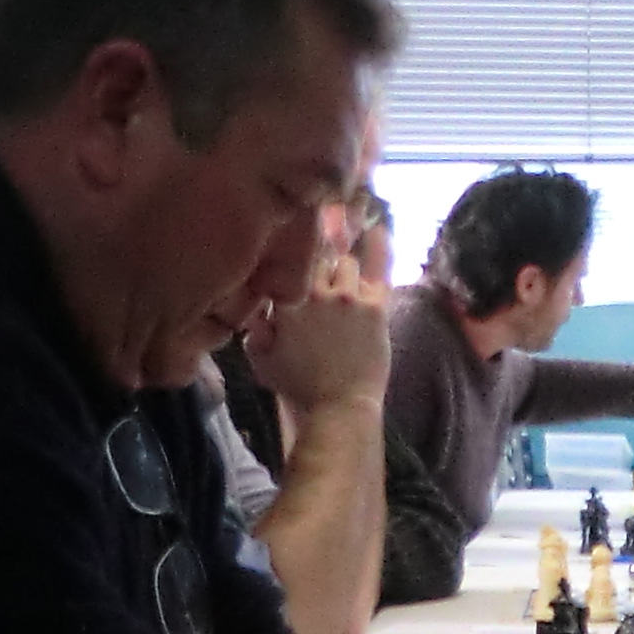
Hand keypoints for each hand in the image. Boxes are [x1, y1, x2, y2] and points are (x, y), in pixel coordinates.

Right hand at [244, 250, 389, 411]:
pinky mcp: (376, 306)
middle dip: (320, 269)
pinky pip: (379, 268)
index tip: (300, 270)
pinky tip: (378, 228)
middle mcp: (316, 292)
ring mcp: (349, 297)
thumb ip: (254, 331)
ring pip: (347, 264)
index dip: (296, 266)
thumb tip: (255, 311)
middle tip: (325, 288)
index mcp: (286, 301)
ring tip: (346, 290)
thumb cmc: (300, 387)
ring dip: (345, 273)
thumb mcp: (263, 361)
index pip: (290, 264)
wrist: (340, 405)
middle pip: (319, 260)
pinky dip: (378, 248)